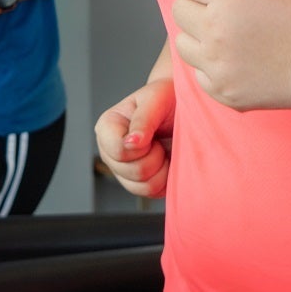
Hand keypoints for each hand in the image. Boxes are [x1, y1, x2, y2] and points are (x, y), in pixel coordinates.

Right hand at [95, 78, 175, 198]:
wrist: (182, 106)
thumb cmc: (168, 98)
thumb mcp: (157, 99)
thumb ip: (143, 119)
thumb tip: (131, 143)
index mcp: (107, 127)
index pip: (117, 151)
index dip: (140, 147)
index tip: (151, 133)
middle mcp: (110, 151)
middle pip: (132, 172)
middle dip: (155, 157)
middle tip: (159, 140)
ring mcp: (123, 170)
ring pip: (142, 187)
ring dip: (161, 169)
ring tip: (163, 150)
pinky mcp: (138, 183)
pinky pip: (152, 193)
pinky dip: (166, 180)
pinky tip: (167, 161)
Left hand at [172, 0, 290, 110]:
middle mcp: (216, 28)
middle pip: (179, 10)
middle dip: (199, 7)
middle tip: (228, 14)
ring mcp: (217, 64)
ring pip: (182, 43)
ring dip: (200, 38)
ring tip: (230, 39)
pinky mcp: (223, 91)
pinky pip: (198, 73)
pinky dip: (213, 67)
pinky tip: (240, 62)